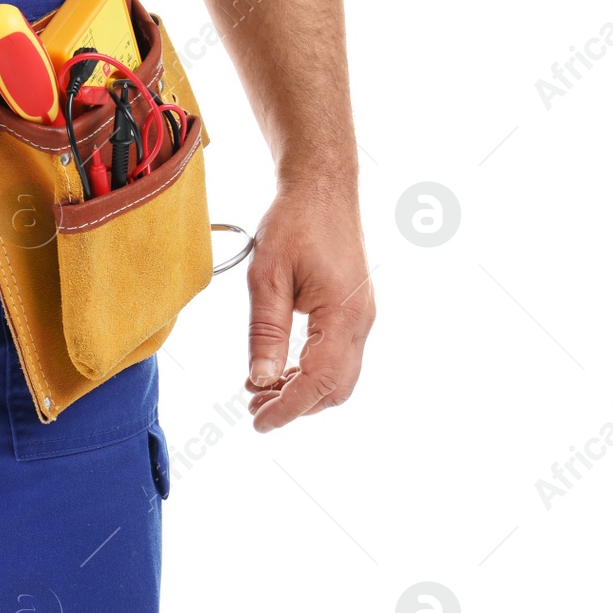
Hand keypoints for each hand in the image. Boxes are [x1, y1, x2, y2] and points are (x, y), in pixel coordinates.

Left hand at [244, 187, 374, 431]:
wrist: (323, 189)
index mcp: (343, 314)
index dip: (287, 408)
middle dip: (294, 405)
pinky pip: (336, 356)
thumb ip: (265, 330)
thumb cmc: (296, 223)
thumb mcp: (267, 276)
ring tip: (257, 390)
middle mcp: (360, 321)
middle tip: (252, 408)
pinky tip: (276, 368)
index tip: (258, 423)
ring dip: (300, 390)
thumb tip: (261, 378)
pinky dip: (307, 371)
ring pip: (337, 376)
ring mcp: (360, 317)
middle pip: (334, 388)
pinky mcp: (352, 312)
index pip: (318, 380)